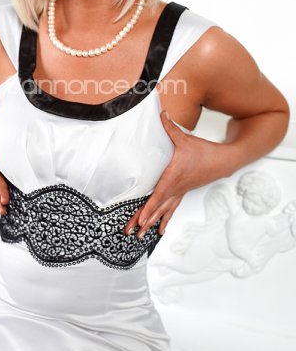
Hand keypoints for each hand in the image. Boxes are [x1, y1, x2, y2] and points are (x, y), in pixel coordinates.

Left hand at [124, 110, 222, 238]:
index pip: (158, 195)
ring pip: (163, 211)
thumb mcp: (184, 138)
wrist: (222, 161)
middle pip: (157, 208)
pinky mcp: (182, 192)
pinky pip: (171, 209)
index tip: (140, 219)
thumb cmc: (203, 151)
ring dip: (150, 223)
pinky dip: (164, 219)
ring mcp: (180, 192)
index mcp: (174, 177)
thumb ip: (170, 127)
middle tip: (129, 233)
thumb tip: (161, 113)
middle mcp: (176, 188)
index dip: (149, 208)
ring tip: (138, 237)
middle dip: (142, 220)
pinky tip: (159, 230)